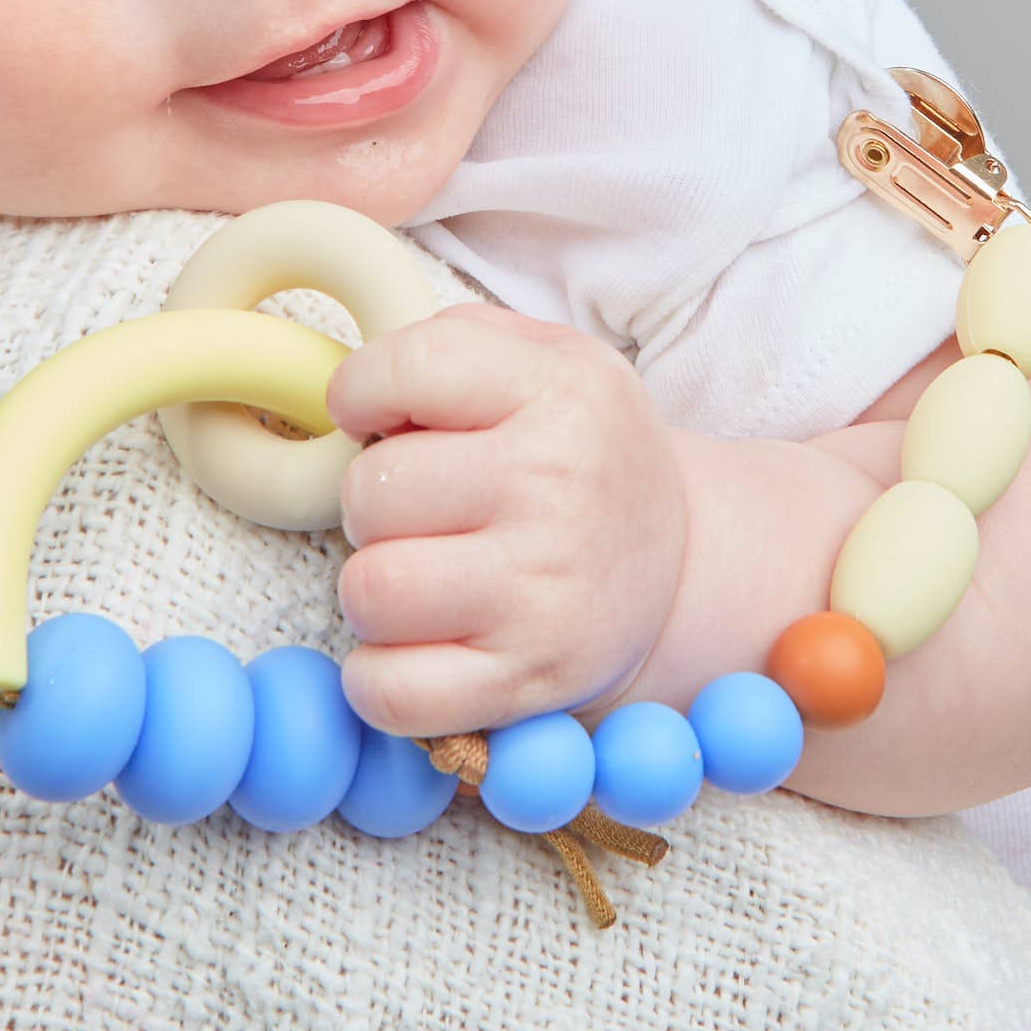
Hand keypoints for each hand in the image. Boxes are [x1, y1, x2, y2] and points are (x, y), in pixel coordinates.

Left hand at [324, 301, 689, 738]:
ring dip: (374, 586)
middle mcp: (556, 488)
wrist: (676, 565)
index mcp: (560, 392)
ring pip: (371, 591)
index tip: (371, 414)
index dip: (360, 390)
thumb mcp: (549, 360)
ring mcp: (542, 594)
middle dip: (373, 498)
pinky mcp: (526, 682)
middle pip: (373, 489)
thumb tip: (355, 387)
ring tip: (420, 571)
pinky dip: (377, 676)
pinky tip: (415, 643)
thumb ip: (453, 340)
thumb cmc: (580, 453)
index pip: (411, 369)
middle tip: (419, 507)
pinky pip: (389, 690)